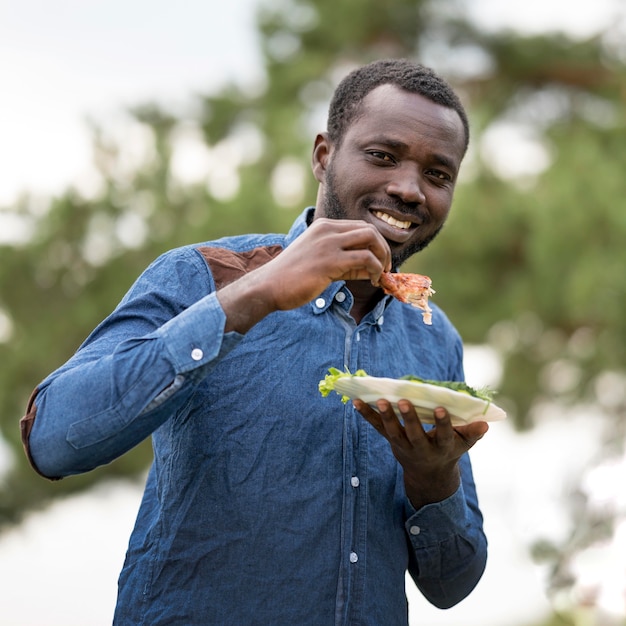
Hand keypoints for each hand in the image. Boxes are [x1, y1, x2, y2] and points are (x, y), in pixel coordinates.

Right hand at [257, 218, 391, 310]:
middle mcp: (327, 230)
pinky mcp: (330, 261)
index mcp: (323, 227)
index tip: (380, 262)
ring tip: (382, 275)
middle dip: (384, 248)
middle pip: (370, 230)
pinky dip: (376, 269)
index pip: (360, 227)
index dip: (375, 244)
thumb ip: (345, 262)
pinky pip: (365, 259)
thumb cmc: (292, 278)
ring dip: (383, 257)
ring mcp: (328, 244)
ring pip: (371, 239)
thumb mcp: (319, 262)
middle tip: (386, 268)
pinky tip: (375, 281)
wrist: (268, 286)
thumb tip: (372, 269)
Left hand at [353, 398, 487, 509]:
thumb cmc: (449, 450)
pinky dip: (366, 415)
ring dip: (385, 416)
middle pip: (414, 434)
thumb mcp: (464, 445)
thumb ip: (472, 433)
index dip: (442, 423)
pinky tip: (356, 401)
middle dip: (409, 418)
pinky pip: (377, 427)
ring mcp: (403, 445)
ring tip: (379, 400)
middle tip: (403, 401)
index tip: (440, 408)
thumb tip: (485, 423)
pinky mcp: (390, 441)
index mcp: (442, 448)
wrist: (429, 474)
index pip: (443, 435)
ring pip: (392, 432)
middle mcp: (421, 448)